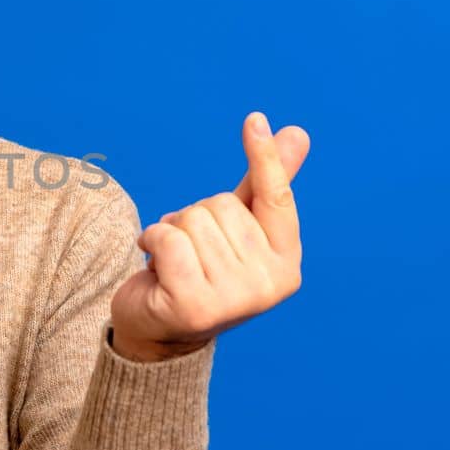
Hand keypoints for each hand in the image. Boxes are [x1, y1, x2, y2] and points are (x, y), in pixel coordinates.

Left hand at [110, 112, 308, 359]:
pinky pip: (168, 239)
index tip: (253, 118)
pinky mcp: (195, 306)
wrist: (159, 330)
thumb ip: (264, 185)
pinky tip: (153, 264)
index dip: (264, 158)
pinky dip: (151, 240)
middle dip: (194, 217)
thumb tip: (298, 133)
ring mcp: (235, 299)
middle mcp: (269, 285)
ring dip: (170, 231)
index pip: (276, 199)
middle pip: (220, 205)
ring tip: (172, 260)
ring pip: (192, 220)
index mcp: (286, 264)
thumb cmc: (201, 270)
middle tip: (190, 251)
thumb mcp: (235, 227)